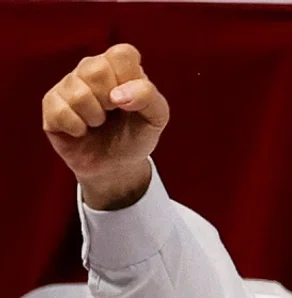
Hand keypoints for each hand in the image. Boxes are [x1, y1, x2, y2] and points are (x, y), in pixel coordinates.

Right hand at [42, 44, 169, 209]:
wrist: (116, 166)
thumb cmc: (136, 135)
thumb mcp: (157, 118)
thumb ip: (149, 97)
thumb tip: (117, 95)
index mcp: (118, 66)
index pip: (122, 54)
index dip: (129, 80)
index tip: (131, 101)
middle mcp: (90, 69)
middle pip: (96, 69)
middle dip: (111, 101)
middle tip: (113, 112)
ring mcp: (67, 85)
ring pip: (78, 92)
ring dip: (95, 117)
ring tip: (98, 123)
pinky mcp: (50, 104)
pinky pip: (60, 111)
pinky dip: (77, 128)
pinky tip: (82, 131)